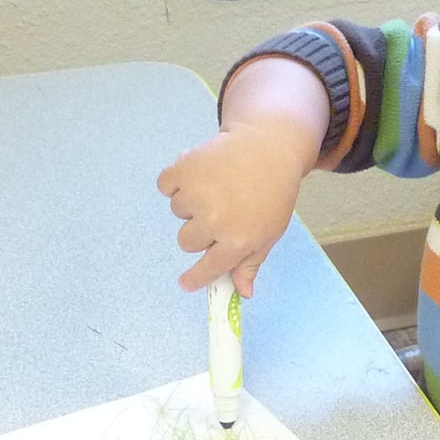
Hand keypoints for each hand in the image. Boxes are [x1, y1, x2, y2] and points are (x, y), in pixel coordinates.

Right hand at [156, 120, 305, 295]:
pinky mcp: (185, 169)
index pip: (208, 269)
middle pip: (187, 242)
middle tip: (222, 209)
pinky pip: (166, 185)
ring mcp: (198, 194)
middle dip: (200, 230)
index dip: (195, 278)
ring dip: (192, 201)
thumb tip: (243, 293)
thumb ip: (251, 262)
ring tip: (218, 185)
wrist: (270, 145)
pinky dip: (177, 180)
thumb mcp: (270, 231)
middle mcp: (215, 221)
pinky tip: (200, 172)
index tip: (186, 282)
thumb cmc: (273, 192)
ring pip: (177, 212)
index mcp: (238, 240)